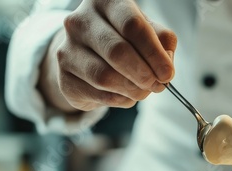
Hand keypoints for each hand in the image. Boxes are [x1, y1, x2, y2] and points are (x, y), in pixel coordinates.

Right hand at [39, 0, 176, 111]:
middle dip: (144, 74)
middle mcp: (80, 21)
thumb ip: (162, 42)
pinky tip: (126, 95)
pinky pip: (98, 94)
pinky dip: (120, 100)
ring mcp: (67, 49)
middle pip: (118, 51)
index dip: (154, 53)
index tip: (167, 73)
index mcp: (106, 2)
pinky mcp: (64, 77)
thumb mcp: (148, 33)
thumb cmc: (125, 41)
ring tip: (143, 91)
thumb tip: (165, 66)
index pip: (132, 25)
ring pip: (105, 76)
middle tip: (157, 85)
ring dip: (133, 90)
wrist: (89, 56)